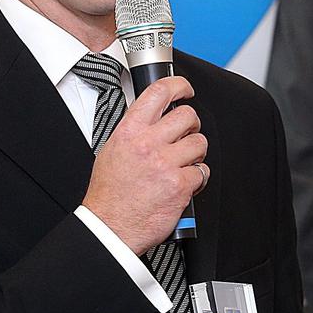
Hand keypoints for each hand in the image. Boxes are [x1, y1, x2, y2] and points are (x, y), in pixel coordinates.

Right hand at [82, 75, 208, 255]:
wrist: (110, 227)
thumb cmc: (110, 193)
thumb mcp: (112, 150)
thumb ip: (134, 130)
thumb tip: (153, 116)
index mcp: (129, 132)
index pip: (159, 93)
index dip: (178, 85)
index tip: (185, 89)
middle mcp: (148, 144)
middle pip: (187, 116)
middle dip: (192, 125)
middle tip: (186, 135)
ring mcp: (166, 164)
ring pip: (200, 143)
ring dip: (196, 153)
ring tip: (182, 163)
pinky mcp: (180, 185)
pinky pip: (203, 171)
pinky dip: (197, 178)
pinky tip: (183, 183)